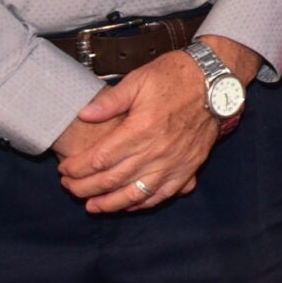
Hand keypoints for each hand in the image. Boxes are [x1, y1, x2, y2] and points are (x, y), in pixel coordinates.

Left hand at [54, 48, 231, 213]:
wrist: (216, 80)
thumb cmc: (176, 76)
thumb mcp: (140, 79)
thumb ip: (111, 101)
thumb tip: (84, 115)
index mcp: (142, 128)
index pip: (100, 158)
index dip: (78, 167)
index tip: (64, 169)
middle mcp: (157, 150)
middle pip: (113, 179)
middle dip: (85, 187)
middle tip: (69, 187)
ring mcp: (174, 162)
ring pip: (136, 193)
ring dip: (110, 203)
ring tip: (92, 206)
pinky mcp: (189, 167)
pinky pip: (163, 194)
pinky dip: (143, 203)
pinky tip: (129, 205)